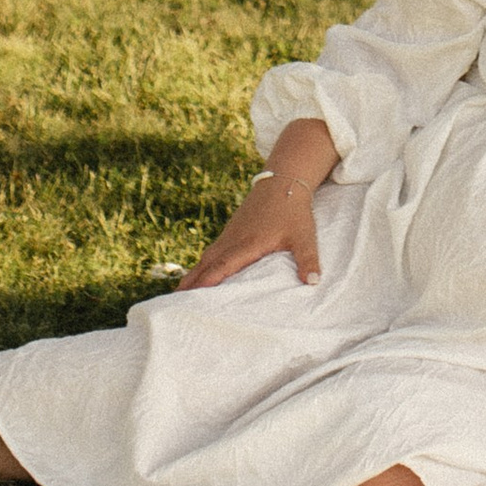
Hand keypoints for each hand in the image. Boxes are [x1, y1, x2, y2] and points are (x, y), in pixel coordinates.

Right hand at [185, 168, 322, 290]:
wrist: (284, 182)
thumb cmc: (294, 211)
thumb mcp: (304, 236)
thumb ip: (308, 259)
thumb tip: (312, 282)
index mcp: (249, 243)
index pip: (224, 266)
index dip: (208, 281)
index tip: (191, 296)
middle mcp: (234, 240)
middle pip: (207, 264)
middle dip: (191, 283)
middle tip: (173, 304)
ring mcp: (230, 235)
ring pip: (207, 257)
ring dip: (193, 274)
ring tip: (180, 294)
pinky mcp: (231, 232)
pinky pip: (212, 251)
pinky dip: (202, 265)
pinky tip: (198, 275)